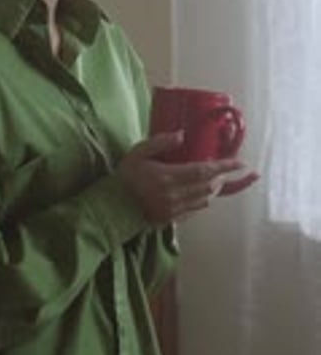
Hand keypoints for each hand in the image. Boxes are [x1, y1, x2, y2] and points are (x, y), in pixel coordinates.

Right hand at [118, 132, 246, 224]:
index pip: (204, 171)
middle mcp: (175, 195)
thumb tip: (182, 135)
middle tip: (224, 169)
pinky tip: (199, 194)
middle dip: (221, 178)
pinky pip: (195, 210)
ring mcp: (174, 209)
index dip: (225, 166)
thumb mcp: (138, 152)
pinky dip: (202, 201)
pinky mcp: (172, 219)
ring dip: (212, 189)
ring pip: (205, 200)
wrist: (113, 207)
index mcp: (168, 177)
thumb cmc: (125, 176)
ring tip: (213, 180)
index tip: (240, 162)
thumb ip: (160, 142)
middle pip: (208, 187)